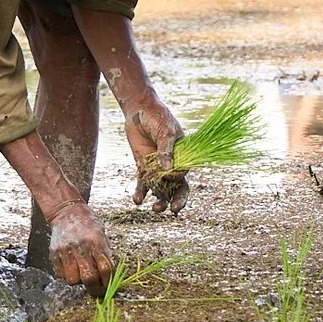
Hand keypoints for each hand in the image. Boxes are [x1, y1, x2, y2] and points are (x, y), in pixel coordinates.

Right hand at [49, 204, 114, 293]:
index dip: (108, 282)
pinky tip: (71, 267)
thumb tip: (109, 277)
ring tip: (81, 273)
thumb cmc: (88, 224)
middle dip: (94, 289)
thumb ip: (104, 254)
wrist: (67, 212)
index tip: (108, 287)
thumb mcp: (101, 235)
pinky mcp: (54, 253)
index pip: (105, 269)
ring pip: (73, 280)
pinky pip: (61, 275)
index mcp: (96, 242)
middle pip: (89, 278)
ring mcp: (65, 251)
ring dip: (79, 281)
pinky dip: (67, 275)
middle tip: (97, 291)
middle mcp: (81, 247)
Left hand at [127, 100, 189, 214]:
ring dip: (160, 202)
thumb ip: (166, 150)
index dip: (179, 179)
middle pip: (177, 189)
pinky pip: (143, 185)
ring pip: (161, 191)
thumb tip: (167, 169)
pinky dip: (141, 194)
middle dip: (177, 201)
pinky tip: (137, 200)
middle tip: (173, 210)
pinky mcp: (143, 168)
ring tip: (155, 209)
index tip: (172, 174)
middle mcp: (172, 166)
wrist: (140, 111)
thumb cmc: (158, 117)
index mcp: (184, 157)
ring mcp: (157, 169)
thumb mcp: (165, 131)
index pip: (185, 174)